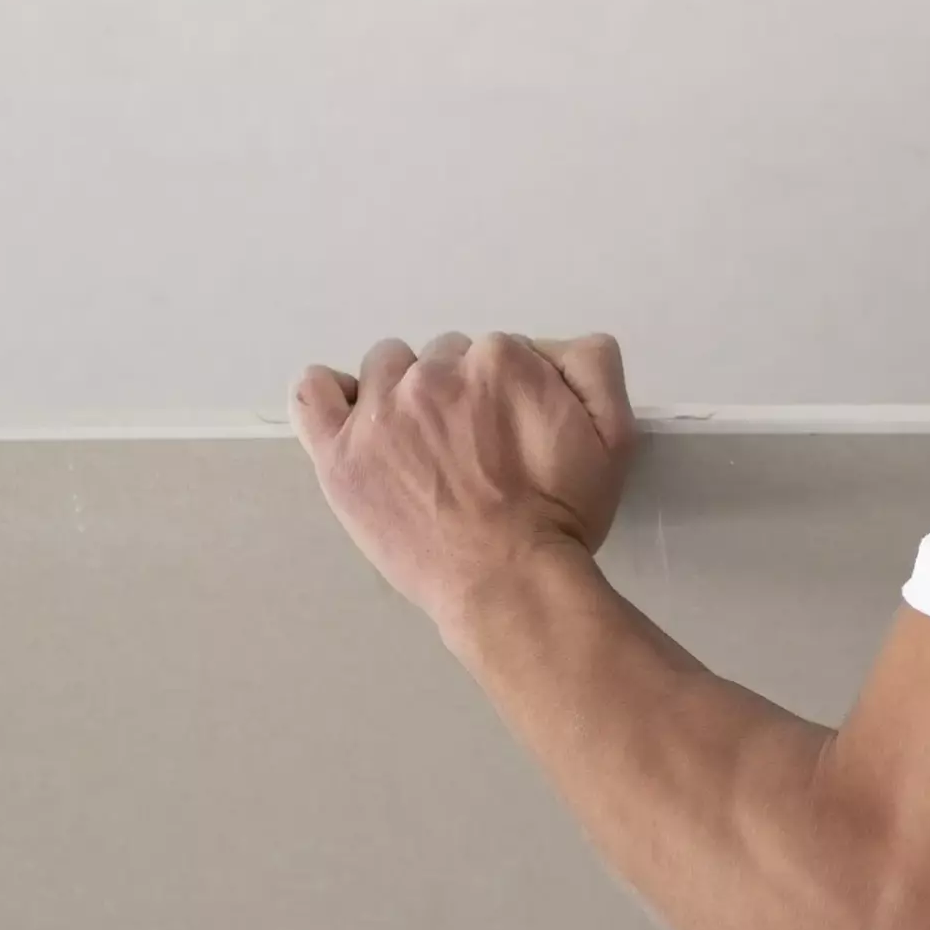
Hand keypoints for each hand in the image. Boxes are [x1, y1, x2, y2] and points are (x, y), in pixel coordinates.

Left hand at [292, 331, 638, 638]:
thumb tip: (554, 347)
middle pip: (441, 357)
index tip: (511, 433)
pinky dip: (330, 395)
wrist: (509, 582)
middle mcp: (435, 374)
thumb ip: (594, 366)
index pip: (495, 352)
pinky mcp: (339, 452)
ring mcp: (380, 412)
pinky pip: (314, 391)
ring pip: (385, 367)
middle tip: (471, 449)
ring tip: (420, 446)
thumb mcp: (614, 435)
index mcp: (500, 361)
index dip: (505, 392)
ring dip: (403, 393)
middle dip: (456, 393)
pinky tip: (354, 421)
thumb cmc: (562, 514)